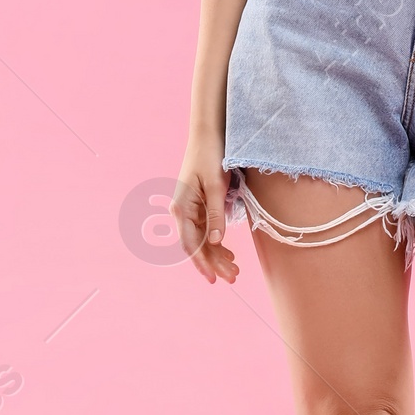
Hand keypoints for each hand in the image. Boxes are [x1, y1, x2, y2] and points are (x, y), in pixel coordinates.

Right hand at [172, 142, 239, 284]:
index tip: (214, 278)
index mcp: (181, 207)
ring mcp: (189, 209)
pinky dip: (217, 243)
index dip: (202, 263)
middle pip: (197, 245)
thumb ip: (215, 214)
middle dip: (214, 263)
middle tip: (233, 277)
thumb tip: (215, 242)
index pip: (191, 243)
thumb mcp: (216, 185)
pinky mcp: (198, 206)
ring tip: (234, 269)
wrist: (207, 135)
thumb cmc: (210, 156)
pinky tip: (228, 253)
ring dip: (217, 255)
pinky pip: (205, 230)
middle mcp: (181, 211)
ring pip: (202, 240)